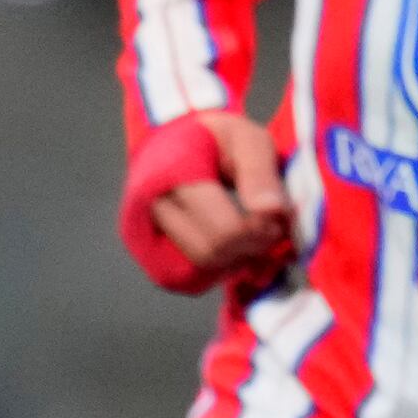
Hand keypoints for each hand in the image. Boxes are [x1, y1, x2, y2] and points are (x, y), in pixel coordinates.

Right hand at [146, 111, 295, 289]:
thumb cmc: (213, 138)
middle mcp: (148, 204)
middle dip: (249, 249)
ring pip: (196, 274)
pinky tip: (228, 249)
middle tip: (270, 231)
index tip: (278, 220)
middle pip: (210, 253)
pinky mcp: (143, 250)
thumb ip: (261, 175)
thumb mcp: (246, 138)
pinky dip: (211, 272)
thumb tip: (275, 214)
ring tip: (250, 238)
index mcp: (173, 170)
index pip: (224, 229)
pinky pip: (183, 279)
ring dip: (231, 264)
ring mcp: (140, 230)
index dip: (259, 233)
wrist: (170, 139)